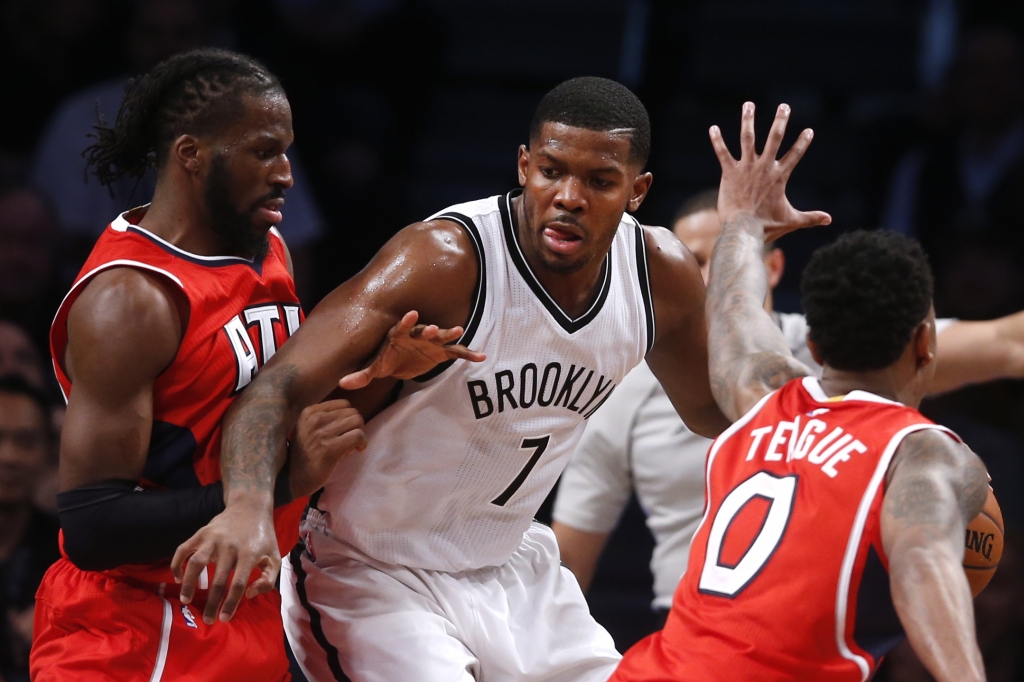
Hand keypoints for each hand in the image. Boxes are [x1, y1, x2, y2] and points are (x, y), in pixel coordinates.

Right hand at [170, 501, 278, 624]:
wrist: (250, 507)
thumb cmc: (263, 537)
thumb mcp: (275, 557)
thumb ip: (268, 579)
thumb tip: (249, 595)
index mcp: (249, 554)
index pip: (239, 584)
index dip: (231, 603)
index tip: (224, 619)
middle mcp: (230, 546)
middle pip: (218, 579)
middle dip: (211, 603)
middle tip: (207, 620)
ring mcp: (213, 538)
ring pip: (196, 563)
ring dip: (188, 584)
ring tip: (186, 600)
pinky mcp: (201, 532)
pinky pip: (183, 549)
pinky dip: (177, 563)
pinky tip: (177, 578)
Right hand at [288, 399, 366, 497]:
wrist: (293, 477)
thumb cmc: (305, 453)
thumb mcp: (307, 428)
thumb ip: (324, 417)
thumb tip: (352, 414)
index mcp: (310, 412)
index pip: (344, 403)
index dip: (348, 417)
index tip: (343, 430)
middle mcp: (316, 419)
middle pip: (353, 412)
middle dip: (355, 426)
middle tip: (348, 440)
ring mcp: (323, 433)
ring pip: (357, 421)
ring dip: (359, 434)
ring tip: (350, 445)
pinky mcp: (331, 448)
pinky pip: (358, 435)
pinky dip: (362, 442)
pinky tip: (357, 450)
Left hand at [339, 310, 485, 389]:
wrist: (400, 361)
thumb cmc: (386, 360)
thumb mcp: (374, 368)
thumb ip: (361, 375)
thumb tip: (343, 384)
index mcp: (400, 335)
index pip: (403, 326)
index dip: (407, 321)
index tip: (412, 314)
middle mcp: (418, 334)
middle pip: (425, 330)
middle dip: (430, 330)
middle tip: (434, 328)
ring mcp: (432, 342)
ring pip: (443, 337)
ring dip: (450, 334)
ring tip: (461, 331)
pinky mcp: (442, 352)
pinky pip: (457, 353)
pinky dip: (468, 355)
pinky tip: (481, 357)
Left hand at [709, 102, 831, 240]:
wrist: (743, 230)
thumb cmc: (767, 227)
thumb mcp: (792, 221)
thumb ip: (810, 218)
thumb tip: (830, 220)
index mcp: (779, 176)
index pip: (795, 155)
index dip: (803, 142)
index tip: (809, 130)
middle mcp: (764, 168)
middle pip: (774, 138)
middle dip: (780, 121)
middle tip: (784, 106)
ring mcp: (746, 168)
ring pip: (748, 139)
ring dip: (748, 120)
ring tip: (749, 105)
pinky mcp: (729, 173)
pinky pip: (722, 153)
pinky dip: (717, 140)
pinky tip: (713, 128)